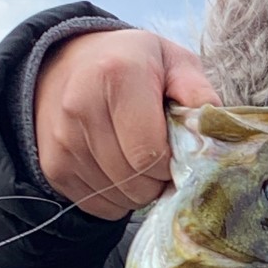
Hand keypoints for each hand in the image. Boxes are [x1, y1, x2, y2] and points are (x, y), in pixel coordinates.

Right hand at [35, 28, 220, 218]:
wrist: (71, 62)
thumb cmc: (135, 65)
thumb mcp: (174, 62)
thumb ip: (198, 91)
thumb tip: (214, 129)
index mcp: (116, 76)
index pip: (151, 154)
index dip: (171, 164)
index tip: (175, 150)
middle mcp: (80, 107)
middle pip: (135, 180)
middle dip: (157, 180)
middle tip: (161, 159)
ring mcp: (62, 140)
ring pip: (118, 197)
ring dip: (139, 190)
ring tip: (139, 160)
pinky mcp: (53, 165)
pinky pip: (98, 205)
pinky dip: (117, 197)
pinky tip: (118, 168)